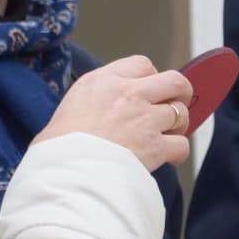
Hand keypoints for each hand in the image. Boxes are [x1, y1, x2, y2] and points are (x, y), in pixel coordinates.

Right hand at [34, 55, 193, 170]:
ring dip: (178, 125)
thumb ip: (95, 98)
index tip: (148, 91)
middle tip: (173, 105)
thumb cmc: (57, 146)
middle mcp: (128, 95)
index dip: (150, 78)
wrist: (62, 173)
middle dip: (179, 93)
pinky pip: (182, 144)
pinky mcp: (154, 147)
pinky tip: (168, 157)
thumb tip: (104, 109)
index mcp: (104, 81)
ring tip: (166, 135)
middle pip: (174, 80)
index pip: (142, 64)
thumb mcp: (70, 106)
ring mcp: (144, 119)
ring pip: (181, 112)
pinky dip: (178, 152)